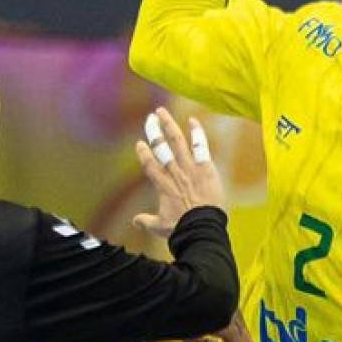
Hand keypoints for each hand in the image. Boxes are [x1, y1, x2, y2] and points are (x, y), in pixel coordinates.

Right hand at [130, 106, 226, 239]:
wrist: (201, 228)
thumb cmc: (181, 229)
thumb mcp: (160, 227)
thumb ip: (146, 221)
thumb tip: (135, 221)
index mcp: (162, 186)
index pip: (149, 164)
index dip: (144, 153)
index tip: (140, 143)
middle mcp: (173, 173)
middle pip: (160, 147)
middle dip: (153, 131)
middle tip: (149, 119)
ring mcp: (189, 169)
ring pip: (176, 141)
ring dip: (168, 125)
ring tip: (161, 112)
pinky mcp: (206, 168)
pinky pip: (200, 146)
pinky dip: (196, 132)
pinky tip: (193, 120)